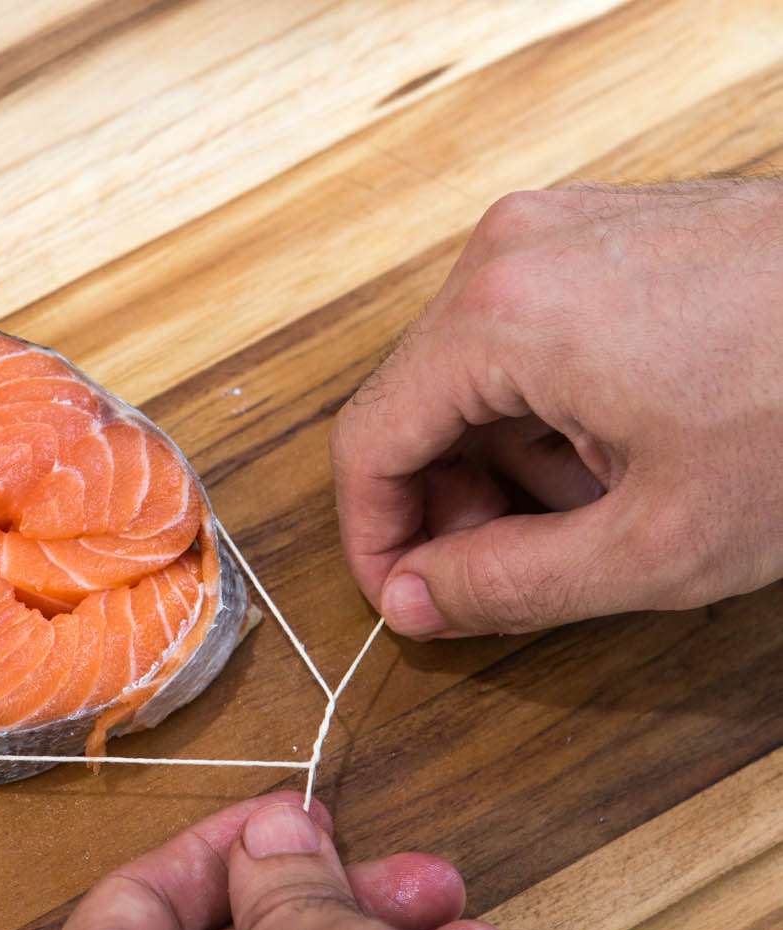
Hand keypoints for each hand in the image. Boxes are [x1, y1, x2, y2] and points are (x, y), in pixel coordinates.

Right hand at [330, 178, 782, 636]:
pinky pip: (529, 335)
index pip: (369, 444)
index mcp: (500, 316)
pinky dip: (553, 409)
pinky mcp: (606, 232)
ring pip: (474, 374)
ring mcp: (560, 231)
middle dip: (456, 505)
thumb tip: (412, 603)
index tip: (407, 600)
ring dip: (512, 462)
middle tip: (514, 572)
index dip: (376, 540)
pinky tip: (627, 449)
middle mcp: (510, 251)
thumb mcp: (655, 542)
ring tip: (604, 509)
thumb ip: (507, 586)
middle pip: (419, 406)